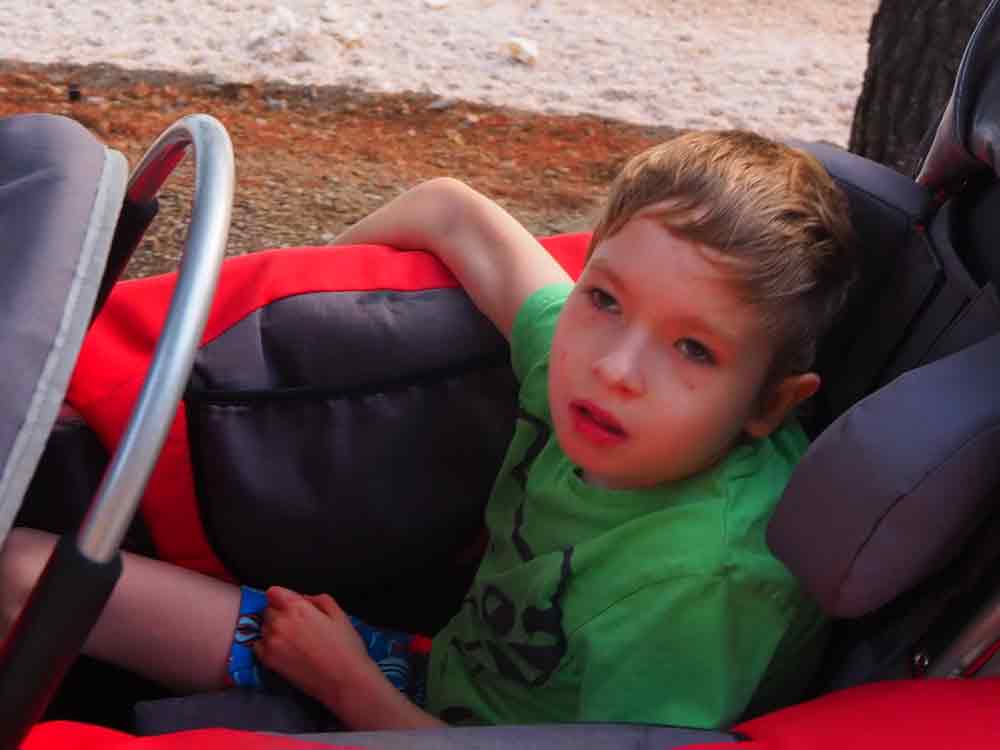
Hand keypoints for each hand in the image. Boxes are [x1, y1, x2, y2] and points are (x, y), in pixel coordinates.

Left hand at [254, 586, 445, 728]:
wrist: (348, 684)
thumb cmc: (350, 648)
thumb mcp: (341, 615)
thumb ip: (319, 601)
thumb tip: (301, 595)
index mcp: (299, 607)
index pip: (275, 592)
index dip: (283, 597)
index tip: (291, 604)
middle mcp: (282, 622)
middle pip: (269, 609)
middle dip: (280, 613)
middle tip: (301, 626)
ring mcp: (274, 644)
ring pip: (264, 628)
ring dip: (274, 631)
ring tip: (296, 642)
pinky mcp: (271, 663)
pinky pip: (261, 648)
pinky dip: (270, 649)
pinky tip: (289, 655)